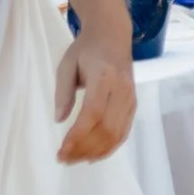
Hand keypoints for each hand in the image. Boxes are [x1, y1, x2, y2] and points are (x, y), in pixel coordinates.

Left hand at [55, 30, 134, 163]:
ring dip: (95, 152)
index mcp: (104, 76)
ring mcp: (131, 98)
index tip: (62, 149)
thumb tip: (59, 120)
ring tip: (75, 159)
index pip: (93, 113)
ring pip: (117, 134)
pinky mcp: (134, 104)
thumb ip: (63, 92)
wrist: (113, 34)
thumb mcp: (67, 64)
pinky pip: (124, 132)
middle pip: (107, 128)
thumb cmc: (86, 49)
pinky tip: (93, 155)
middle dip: (84, 148)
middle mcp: (122, 89)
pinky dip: (109, 148)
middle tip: (64, 159)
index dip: (78, 135)